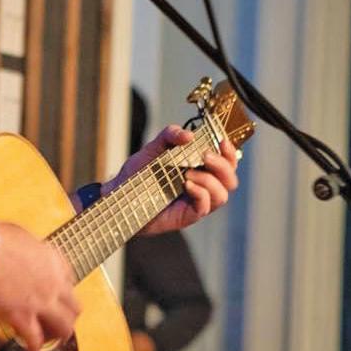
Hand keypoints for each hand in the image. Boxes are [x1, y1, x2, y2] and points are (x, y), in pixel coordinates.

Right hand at [0, 221, 80, 350]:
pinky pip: (35, 339)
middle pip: (74, 307)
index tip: (55, 295)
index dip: (62, 291)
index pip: (70, 281)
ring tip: (50, 339)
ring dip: (58, 335)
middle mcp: (53, 283)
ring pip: (63, 327)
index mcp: (53, 261)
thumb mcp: (20, 236)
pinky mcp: (22, 316)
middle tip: (58, 321)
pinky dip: (34, 348)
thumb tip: (21, 254)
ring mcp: (40, 302)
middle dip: (68, 316)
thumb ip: (28, 250)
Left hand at [106, 124, 238, 236]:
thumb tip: (188, 135)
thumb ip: (170, 136)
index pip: (226, 162)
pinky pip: (205, 207)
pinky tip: (186, 185)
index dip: (230, 152)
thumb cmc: (138, 173)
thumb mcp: (153, 148)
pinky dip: (200, 194)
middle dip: (223, 165)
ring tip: (188, 174)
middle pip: (230, 179)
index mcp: (199, 168)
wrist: (120, 194)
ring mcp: (196, 201)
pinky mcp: (188, 215)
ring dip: (210, 181)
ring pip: (222, 194)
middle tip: (205, 156)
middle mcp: (202, 185)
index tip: (221, 141)